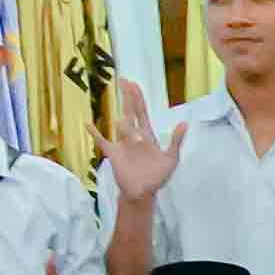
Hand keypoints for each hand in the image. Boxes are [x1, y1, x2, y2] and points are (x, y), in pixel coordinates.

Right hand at [99, 83, 173, 207]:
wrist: (143, 193)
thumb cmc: (157, 177)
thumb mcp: (171, 159)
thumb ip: (176, 141)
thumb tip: (185, 122)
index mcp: (147, 135)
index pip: (142, 112)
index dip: (138, 98)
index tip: (133, 84)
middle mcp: (133, 136)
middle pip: (130, 112)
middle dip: (128, 97)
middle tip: (124, 81)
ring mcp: (122, 143)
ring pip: (121, 127)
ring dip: (123, 124)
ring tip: (122, 121)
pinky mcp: (113, 153)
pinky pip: (102, 141)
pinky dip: (95, 133)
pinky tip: (88, 124)